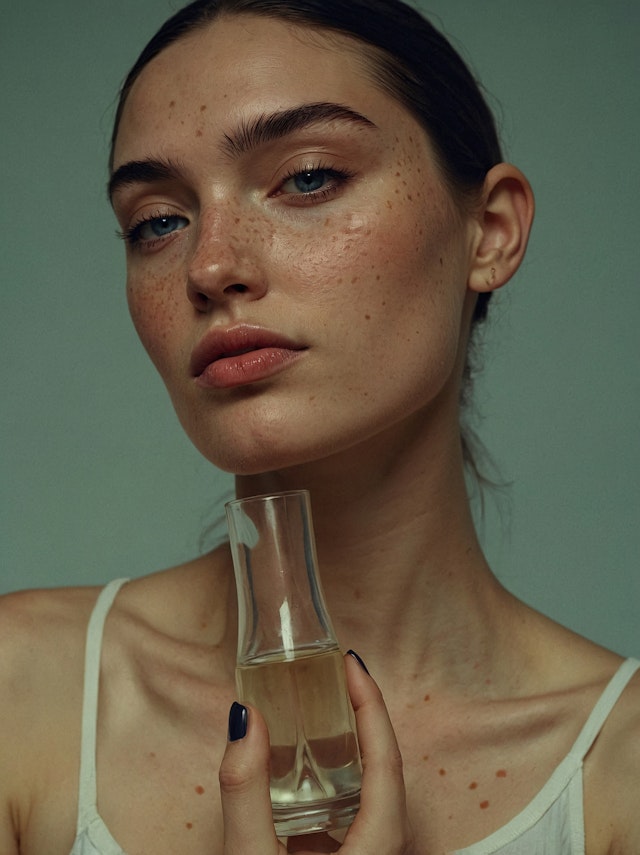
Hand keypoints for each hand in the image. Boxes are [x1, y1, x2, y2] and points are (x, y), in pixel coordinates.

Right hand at [219, 652, 412, 853]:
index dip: (371, 704)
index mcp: (378, 844)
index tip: (351, 663)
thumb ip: (247, 793)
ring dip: (347, 750)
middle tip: (337, 676)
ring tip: (322, 709)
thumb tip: (246, 718)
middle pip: (383, 770)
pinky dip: (330, 785)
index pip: (387, 760)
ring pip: (369, 794)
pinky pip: (352, 817)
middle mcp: (386, 850)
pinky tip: (299, 776)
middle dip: (362, 717)